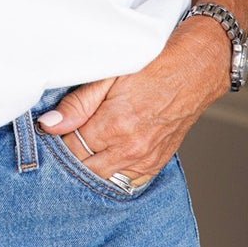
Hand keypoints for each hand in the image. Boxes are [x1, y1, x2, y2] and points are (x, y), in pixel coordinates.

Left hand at [36, 18, 232, 187]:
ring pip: (104, 179)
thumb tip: (50, 124)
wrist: (197, 68)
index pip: (70, 148)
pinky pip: (127, 182)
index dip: (56, 140)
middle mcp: (131, 148)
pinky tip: (104, 160)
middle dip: (70, 157)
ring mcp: (146, 159)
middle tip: (62, 141)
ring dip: (89, 167)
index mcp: (115, 125)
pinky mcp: (157, 162)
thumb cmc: (155, 64)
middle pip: (84, 169)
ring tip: (82, 150)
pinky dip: (112, 174)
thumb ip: (78, 104)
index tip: (51, 131)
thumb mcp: (110, 75)